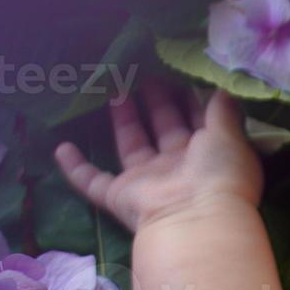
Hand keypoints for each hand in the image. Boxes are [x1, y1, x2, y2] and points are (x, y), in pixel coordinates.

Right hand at [54, 76, 263, 233]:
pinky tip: (61, 148)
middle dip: (156, 99)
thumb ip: (222, 110)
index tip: (176, 69)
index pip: (197, 119)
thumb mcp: (229, 134)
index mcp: (207, 153)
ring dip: (123, 118)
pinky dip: (76, 169)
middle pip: (164, 126)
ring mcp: (148, 182)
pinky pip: (92, 182)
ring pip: (132, 145)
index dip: (188, 96)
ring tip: (114, 87)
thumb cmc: (217, 173)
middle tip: (144, 70)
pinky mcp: (119, 197)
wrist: (194, 221)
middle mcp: (178, 166)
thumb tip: (223, 87)